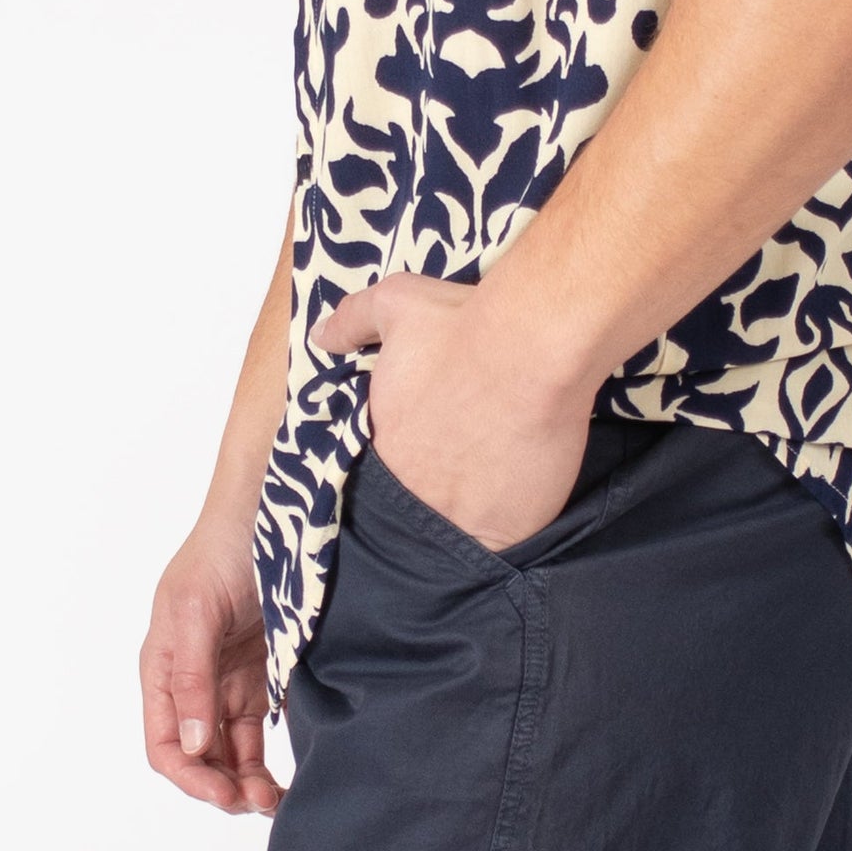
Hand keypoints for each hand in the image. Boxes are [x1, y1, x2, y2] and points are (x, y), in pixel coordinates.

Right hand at [139, 509, 285, 817]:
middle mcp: (191, 680)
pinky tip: (281, 775)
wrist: (267, 508)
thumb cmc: (220, 549)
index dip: (191, 776)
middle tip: (258, 803)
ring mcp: (225, 677)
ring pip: (229, 748)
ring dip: (246, 778)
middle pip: (199, 754)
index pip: (165, 743)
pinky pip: (256, 728)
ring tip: (274, 799)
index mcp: (162, 667)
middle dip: (223, 785)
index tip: (223, 792)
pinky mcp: (259, 672)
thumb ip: (192, 677)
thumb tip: (193, 742)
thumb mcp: (197, 610)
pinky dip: (264, 757)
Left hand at [311, 270, 596, 552]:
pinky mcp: (503, 534)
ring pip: (454, 531)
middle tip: (462, 464)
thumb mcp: (397, 303)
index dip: (404, 460)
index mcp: (380, 445)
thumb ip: (354, 321)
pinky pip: (497, 547)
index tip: (426, 445)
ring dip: (466, 513)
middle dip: (431, 490)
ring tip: (491, 486)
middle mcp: (408, 492)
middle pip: (413, 505)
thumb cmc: (463, 325)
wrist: (531, 345)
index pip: (379, 470)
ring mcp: (455, 519)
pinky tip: (518, 499)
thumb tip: (321, 337)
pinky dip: (504, 530)